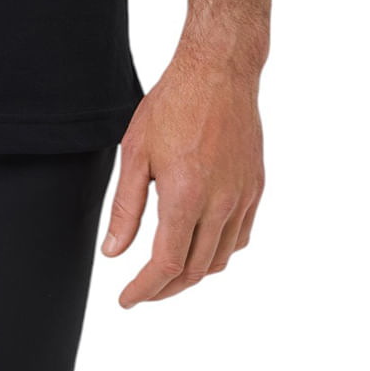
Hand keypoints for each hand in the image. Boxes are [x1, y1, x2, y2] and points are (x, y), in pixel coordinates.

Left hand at [101, 48, 263, 305]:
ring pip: (220, 258)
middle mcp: (220, 203)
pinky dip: (219, 251)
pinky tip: (200, 244)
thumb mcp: (136, 152)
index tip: (127, 300)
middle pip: (195, 270)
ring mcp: (243, 197)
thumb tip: (113, 253)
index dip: (145, 289)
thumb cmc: (172, 103)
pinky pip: (240, 236)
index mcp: (185, 196)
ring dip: (193, 274)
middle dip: (166, 289)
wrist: (218, 70)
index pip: (166, 265)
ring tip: (168, 272)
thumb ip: (125, 208)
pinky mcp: (256, 187)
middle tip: (143, 291)